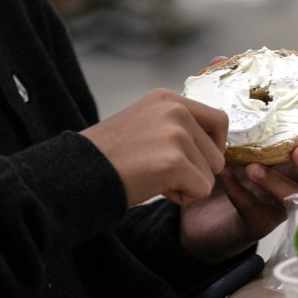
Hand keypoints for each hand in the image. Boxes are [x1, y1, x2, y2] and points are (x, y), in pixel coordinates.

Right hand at [81, 88, 227, 206]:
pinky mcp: (175, 161)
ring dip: (188, 184)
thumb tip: (215, 148)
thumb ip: (177, 127)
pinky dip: (183, 197)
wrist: (78, 173)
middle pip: (217, 153)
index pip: (219, 121)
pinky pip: (202, 189)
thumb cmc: (111, 157)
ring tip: (155, 178)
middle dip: (196, 170)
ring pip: (211, 173)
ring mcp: (176, 134)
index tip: (190, 160)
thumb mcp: (146, 125)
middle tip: (162, 172)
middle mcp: (176, 110)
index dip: (211, 147)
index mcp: (169, 99)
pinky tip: (156, 188)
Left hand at [180, 101, 297, 264]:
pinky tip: (226, 179)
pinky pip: (257, 210)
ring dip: (276, 180)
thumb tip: (219, 60)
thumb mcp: (219, 128)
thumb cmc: (217, 164)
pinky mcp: (257, 223)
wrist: (194, 207)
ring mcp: (278, 203)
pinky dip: (242, 193)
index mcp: (291, 153)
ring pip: (293, 197)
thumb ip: (224, 97)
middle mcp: (293, 178)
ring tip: (252, 167)